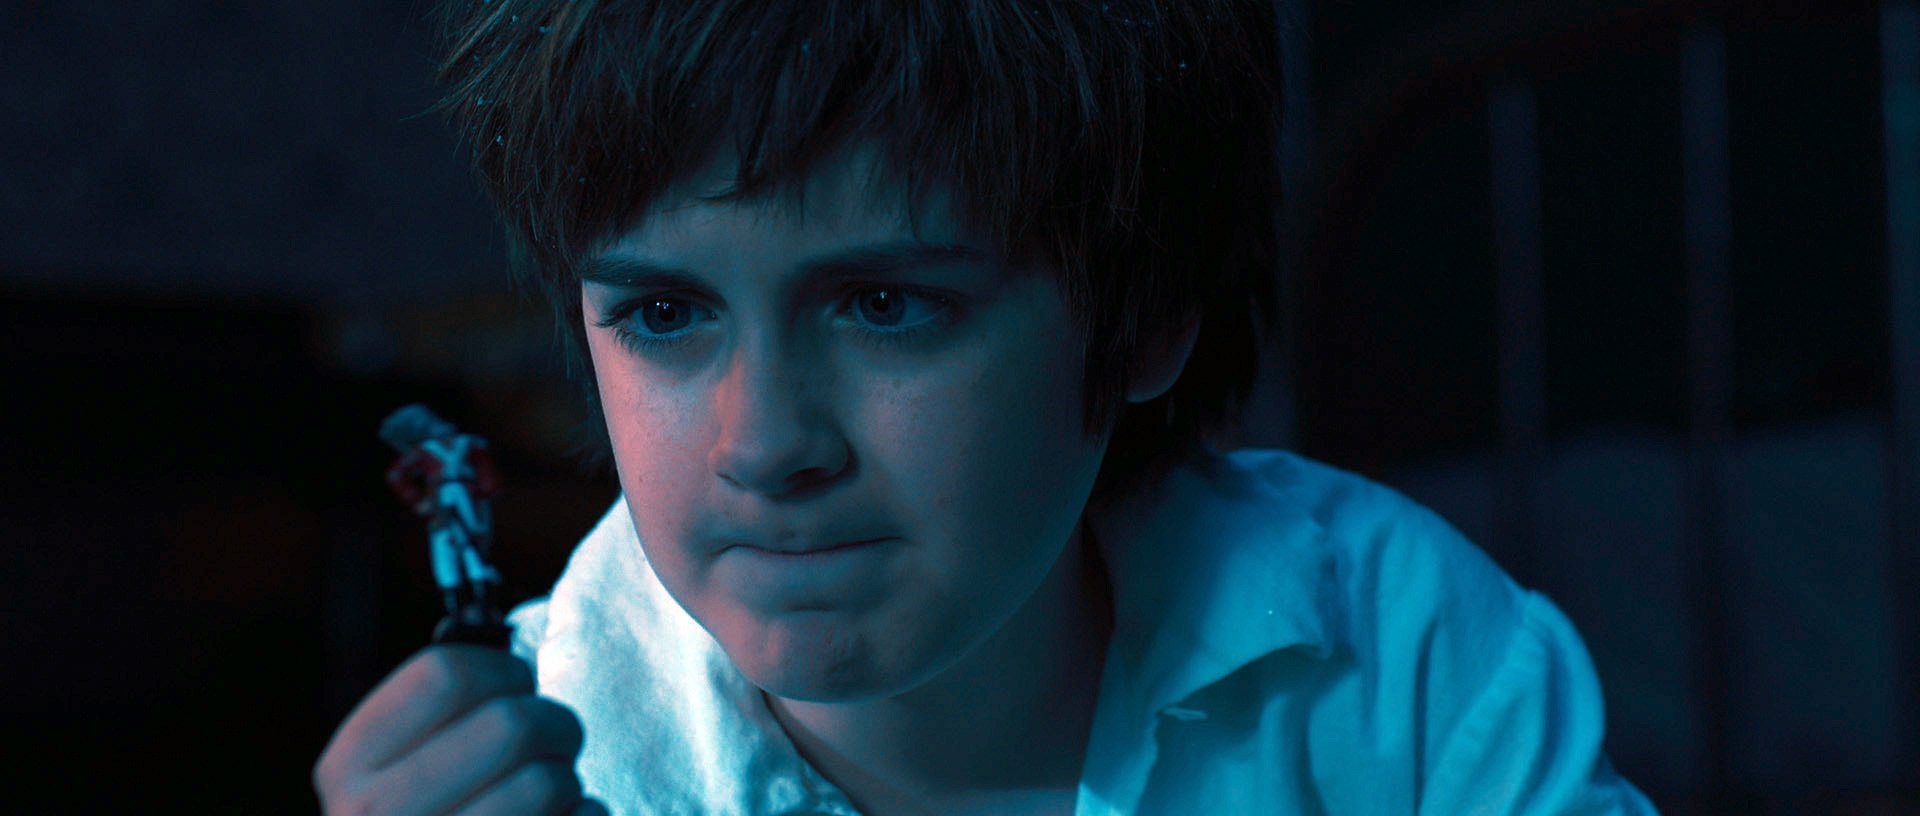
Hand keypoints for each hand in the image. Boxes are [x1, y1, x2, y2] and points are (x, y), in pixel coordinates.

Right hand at [313, 645, 605, 814]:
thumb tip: (516, 655)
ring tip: (549, 798)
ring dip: (568, 784)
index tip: (516, 684)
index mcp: (349, 768)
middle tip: (554, 741)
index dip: (502, 668)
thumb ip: (440, 716)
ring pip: (551, 783)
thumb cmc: (429, 814)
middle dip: (555, 723)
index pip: (445, 673)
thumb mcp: (399, 771)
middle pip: (512, 722)